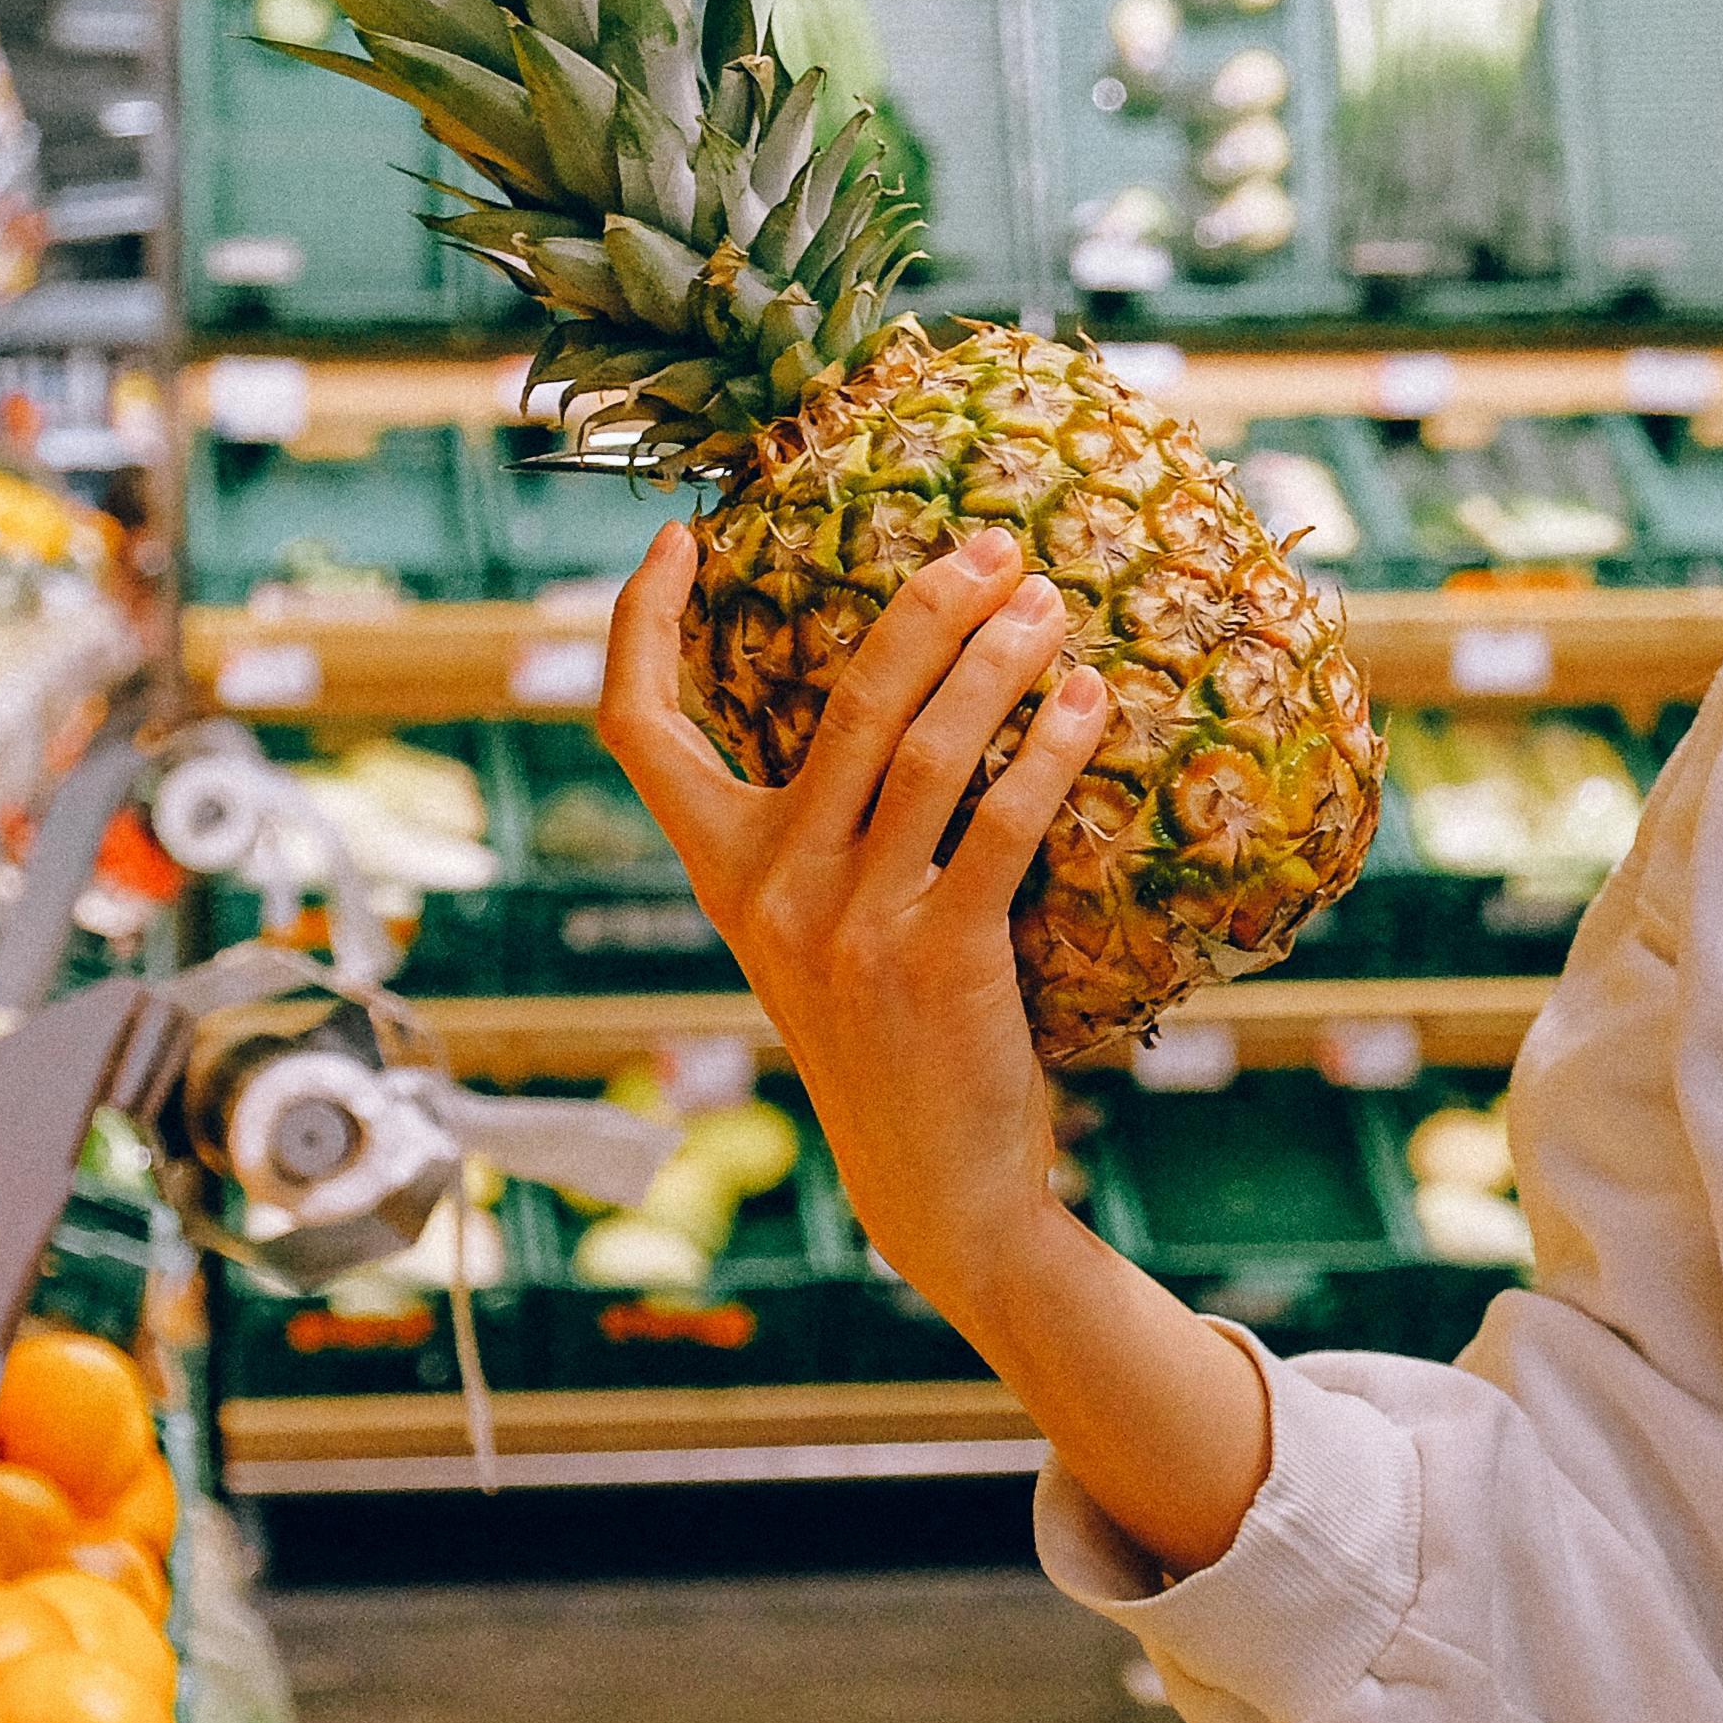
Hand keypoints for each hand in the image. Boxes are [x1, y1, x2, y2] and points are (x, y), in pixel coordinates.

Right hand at [590, 520, 1276, 1576]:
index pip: (635, 732)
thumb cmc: (885, 1035)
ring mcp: (848, 925)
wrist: (930, 1182)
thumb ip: (818, 835)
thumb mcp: (813, 932)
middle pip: (838, 700)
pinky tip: (1088, 703)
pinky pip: (999, 824)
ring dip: (998, 658)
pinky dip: (1047, 751)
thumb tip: (890, 695)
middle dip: (923, 607)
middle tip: (993, 548)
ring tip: (1050, 601)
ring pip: (926, 748)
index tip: (675, 539)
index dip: (638, 625)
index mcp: (722, 874)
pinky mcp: (936, 957)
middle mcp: (769, 890)